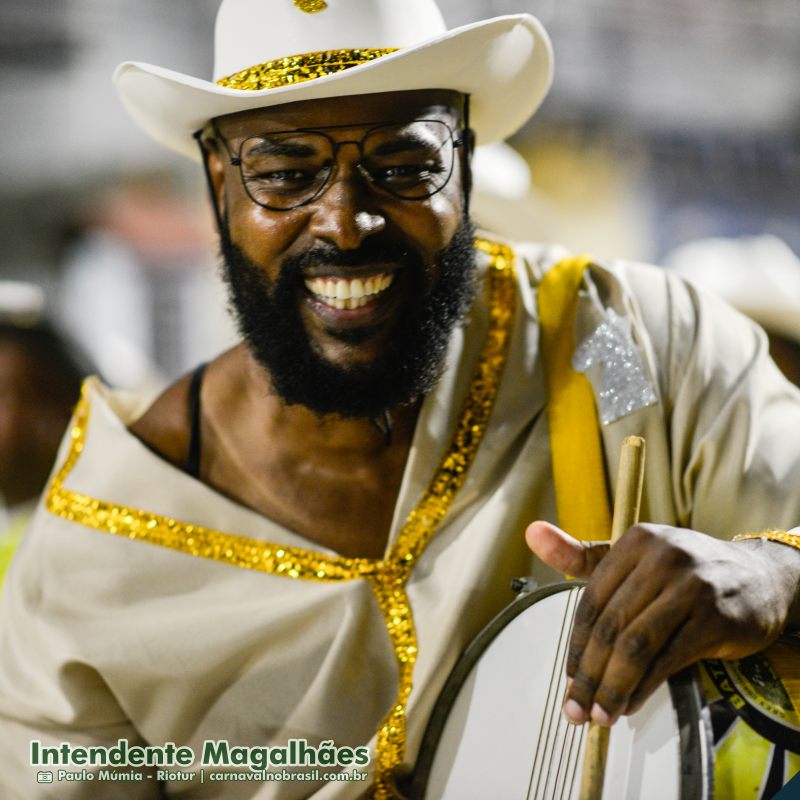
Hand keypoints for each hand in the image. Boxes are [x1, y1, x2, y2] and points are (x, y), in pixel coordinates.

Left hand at [525, 521, 799, 725]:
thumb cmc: (682, 571)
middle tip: (575, 706)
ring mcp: (693, 587)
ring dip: (613, 685)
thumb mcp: (633, 555)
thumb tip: (532, 532)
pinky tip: (631, 702)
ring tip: (600, 712)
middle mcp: (664, 558)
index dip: (576, 643)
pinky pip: (669, 658)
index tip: (568, 676)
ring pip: (636, 645)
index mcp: (636, 541)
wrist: (758, 576)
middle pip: (611, 625)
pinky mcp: (716, 618)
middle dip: (588, 672)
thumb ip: (581, 554)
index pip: (593, 599)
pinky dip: (645, 686)